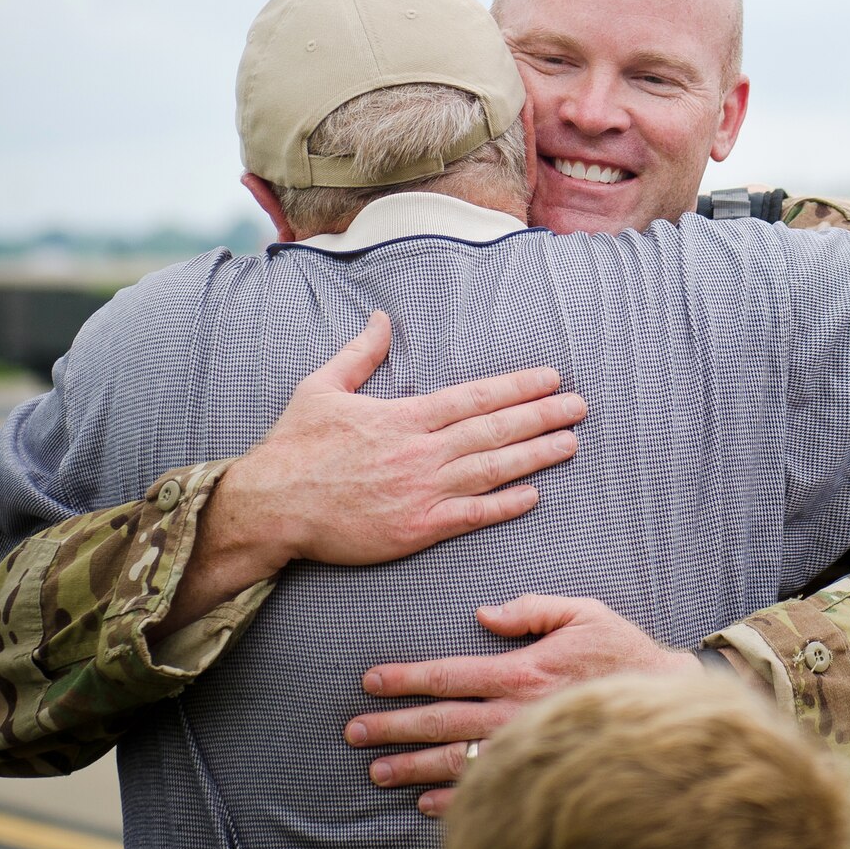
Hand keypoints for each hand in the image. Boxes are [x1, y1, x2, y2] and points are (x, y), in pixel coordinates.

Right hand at [213, 313, 586, 572]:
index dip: (517, 388)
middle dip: (541, 416)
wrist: (269, 508)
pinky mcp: (416, 529)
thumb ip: (359, 354)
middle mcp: (420, 452)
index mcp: (403, 417)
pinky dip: (504, 505)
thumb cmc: (293, 448)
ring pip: (492, 470)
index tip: (551, 379)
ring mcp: (421, 492)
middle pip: (494, 430)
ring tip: (570, 443)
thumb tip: (381, 319)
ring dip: (536, 456)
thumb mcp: (321, 388)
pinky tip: (534, 495)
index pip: (475, 398)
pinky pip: (471, 515)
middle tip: (580, 406)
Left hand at [346, 593, 702, 815]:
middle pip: (440, 722)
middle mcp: (515, 713)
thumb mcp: (583, 612)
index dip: (407, 678)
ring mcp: (525, 747)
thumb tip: (485, 613)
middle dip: (393, 726)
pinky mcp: (538, 771)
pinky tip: (424, 802)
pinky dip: (451, 800)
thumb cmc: (622, 653)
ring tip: (375, 771)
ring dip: (410, 767)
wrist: (665, 701)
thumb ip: (532, 608)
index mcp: (520, 671)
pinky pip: (487, 791)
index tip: (371, 681)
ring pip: (454, 760)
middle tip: (354, 731)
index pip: (449, 674)